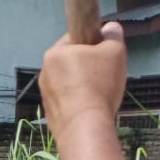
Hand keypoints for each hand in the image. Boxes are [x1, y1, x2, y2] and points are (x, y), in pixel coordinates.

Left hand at [40, 23, 126, 147]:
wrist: (85, 130)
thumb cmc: (99, 85)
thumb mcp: (115, 51)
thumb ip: (113, 35)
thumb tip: (110, 29)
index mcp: (54, 53)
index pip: (74, 39)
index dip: (92, 44)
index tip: (103, 55)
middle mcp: (44, 73)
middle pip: (71, 63)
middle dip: (88, 67)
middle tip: (105, 76)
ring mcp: (45, 97)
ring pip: (69, 85)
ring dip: (83, 87)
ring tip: (99, 97)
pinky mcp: (50, 117)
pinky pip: (68, 104)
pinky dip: (79, 105)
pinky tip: (91, 111)